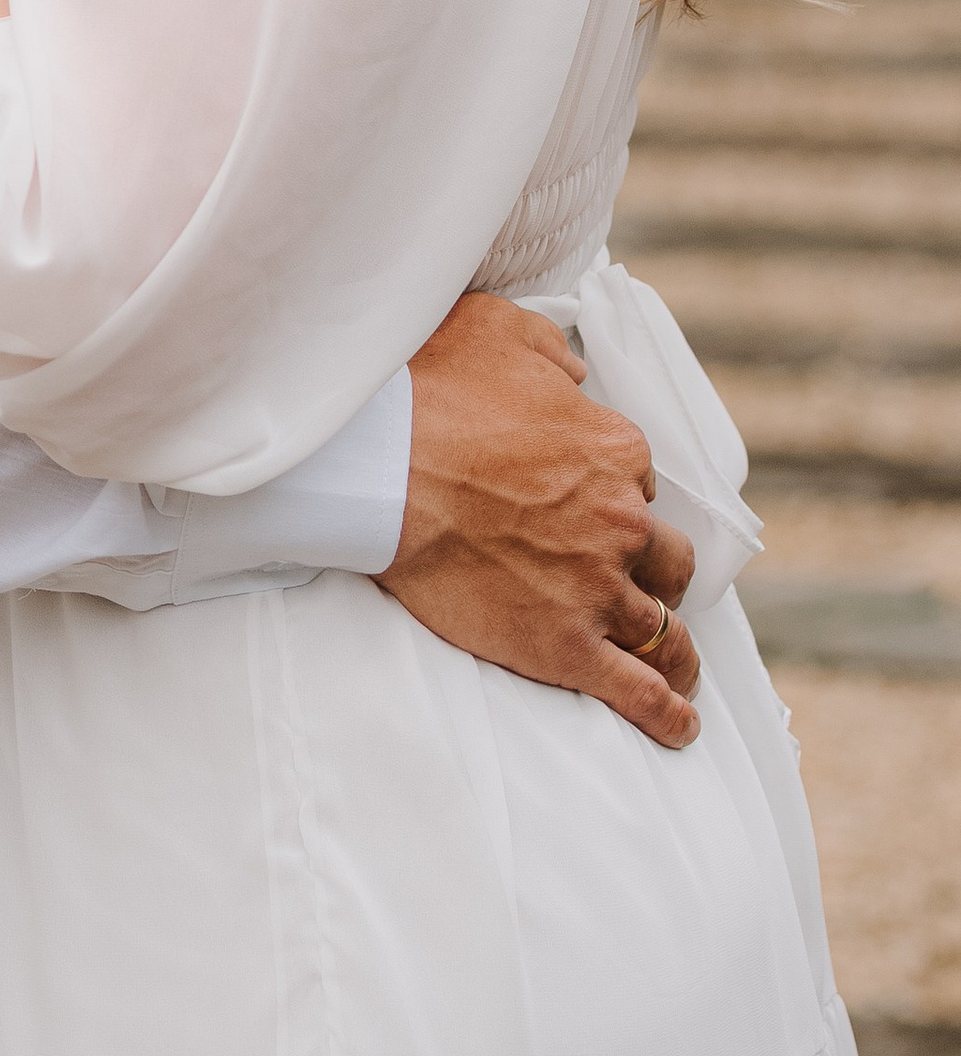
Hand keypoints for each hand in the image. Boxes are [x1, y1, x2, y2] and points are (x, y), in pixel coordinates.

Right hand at [382, 293, 703, 748]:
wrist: (377, 468)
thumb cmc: (427, 390)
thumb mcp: (499, 329)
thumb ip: (552, 351)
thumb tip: (575, 374)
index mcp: (615, 450)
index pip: (640, 480)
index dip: (618, 492)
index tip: (593, 504)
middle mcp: (622, 521)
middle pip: (666, 558)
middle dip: (654, 570)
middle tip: (634, 581)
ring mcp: (597, 588)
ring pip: (662, 627)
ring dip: (672, 646)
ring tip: (677, 665)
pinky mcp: (565, 647)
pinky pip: (638, 692)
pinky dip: (666, 714)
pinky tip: (679, 726)